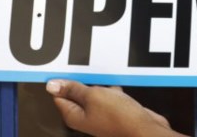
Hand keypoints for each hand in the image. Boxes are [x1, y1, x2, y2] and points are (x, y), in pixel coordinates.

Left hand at [45, 79, 181, 136]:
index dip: (63, 81)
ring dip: (99, 84)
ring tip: (105, 78)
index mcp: (73, 115)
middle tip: (89, 71)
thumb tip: (52, 85)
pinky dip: (111, 89)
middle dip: (83, 81)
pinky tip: (117, 85)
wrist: (143, 128)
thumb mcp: (93, 95)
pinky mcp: (113, 111)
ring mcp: (99, 114)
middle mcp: (84, 117)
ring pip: (94, 93)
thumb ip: (73, 89)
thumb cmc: (119, 117)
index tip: (69, 69)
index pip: (59, 95)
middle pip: (76, 93)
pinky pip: (108, 95)